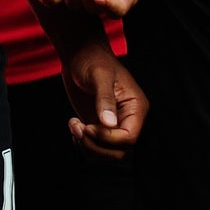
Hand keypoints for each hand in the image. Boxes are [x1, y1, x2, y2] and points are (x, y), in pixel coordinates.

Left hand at [59, 38, 147, 159]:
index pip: (129, 138)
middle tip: (78, 128)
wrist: (80, 55)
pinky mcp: (99, 127)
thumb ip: (105, 99)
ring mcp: (113, 125)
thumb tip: (109, 123)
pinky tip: (74, 128)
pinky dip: (83, 145)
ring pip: (107, 154)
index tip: (88, 127)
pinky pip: (96, 148)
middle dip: (96, 146)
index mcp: (136, 107)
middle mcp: (128, 119)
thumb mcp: (99, 75)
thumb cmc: (92, 59)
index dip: (107, 139)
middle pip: (119, 152)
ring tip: (74, 127)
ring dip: (87, 147)